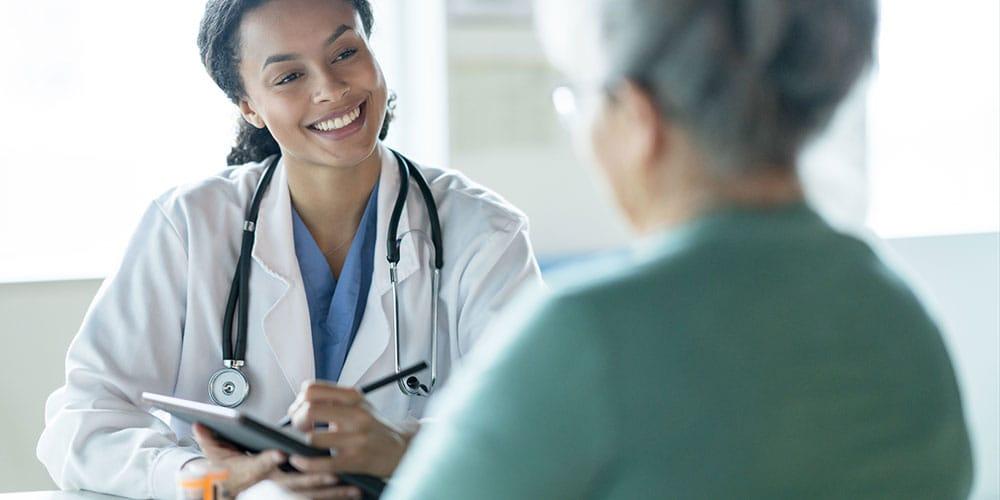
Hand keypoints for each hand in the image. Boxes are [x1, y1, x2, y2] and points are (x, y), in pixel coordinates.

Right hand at [192, 423, 362, 498]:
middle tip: (334, 473)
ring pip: (309, 496)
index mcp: (251, 472)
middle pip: (292, 485)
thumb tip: (199, 423)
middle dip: (314, 479)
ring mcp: (283, 495)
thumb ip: (210, 439)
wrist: (225, 492)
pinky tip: (353, 493)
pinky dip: (335, 498)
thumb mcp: (215, 455)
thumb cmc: (225, 472)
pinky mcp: (294, 498)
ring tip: (353, 488)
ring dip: (332, 493)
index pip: (257, 467)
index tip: (279, 453)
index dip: (266, 461)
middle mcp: (269, 486)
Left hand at [286, 381, 412, 477]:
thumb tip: (298, 404)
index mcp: (353, 397)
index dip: (299, 400)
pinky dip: (305, 462)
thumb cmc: (372, 427)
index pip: (312, 389)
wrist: (399, 448)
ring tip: (308, 443)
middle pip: (309, 409)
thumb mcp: (357, 404)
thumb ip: (331, 399)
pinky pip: (322, 462)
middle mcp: (356, 414)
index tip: (300, 409)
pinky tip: (300, 460)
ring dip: (303, 442)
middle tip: (301, 427)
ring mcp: (357, 437)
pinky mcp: (356, 460)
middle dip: (297, 420)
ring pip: (312, 438)